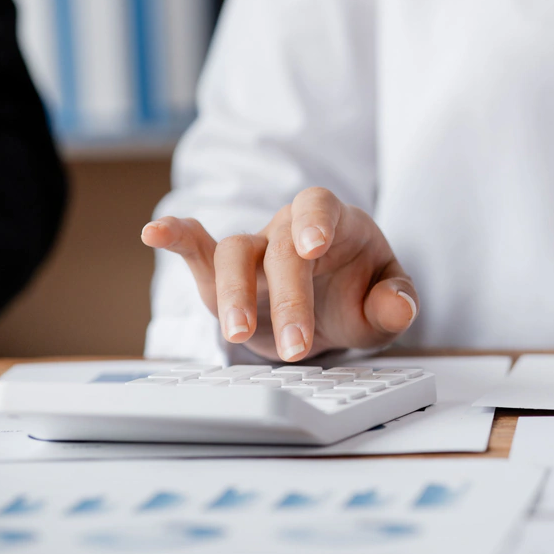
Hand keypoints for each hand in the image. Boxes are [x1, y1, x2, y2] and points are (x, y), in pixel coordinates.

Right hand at [142, 188, 417, 361]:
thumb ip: (395, 302)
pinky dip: (176, 238)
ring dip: (233, 293)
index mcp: (334, 222)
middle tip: (297, 346)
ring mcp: (255, 248)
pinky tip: (154, 232)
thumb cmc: (360, 294)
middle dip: (287, 298)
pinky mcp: (224, 272)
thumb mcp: (386, 303)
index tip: (312, 248)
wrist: (334, 309)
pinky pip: (198, 247)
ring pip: (233, 253)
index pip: (320, 207)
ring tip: (237, 333)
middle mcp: (289, 228)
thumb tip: (399, 306)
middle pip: (279, 249)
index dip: (314, 223)